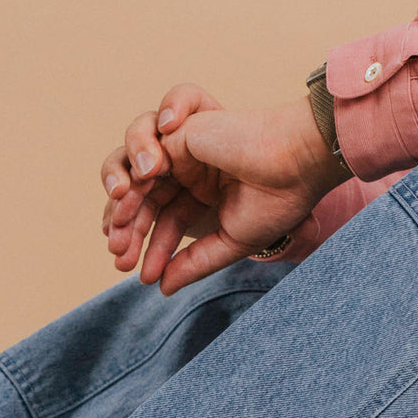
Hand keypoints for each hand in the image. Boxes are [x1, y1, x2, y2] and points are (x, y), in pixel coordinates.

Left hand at [101, 84, 350, 294]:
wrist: (298, 167)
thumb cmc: (277, 201)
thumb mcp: (230, 242)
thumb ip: (194, 263)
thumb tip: (162, 289)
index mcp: (202, 194)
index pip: (164, 221)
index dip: (149, 249)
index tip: (141, 276)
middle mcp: (190, 171)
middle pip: (142, 199)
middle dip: (126, 227)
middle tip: (119, 254)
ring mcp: (185, 150)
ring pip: (134, 168)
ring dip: (123, 195)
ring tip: (121, 217)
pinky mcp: (184, 128)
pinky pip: (147, 134)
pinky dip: (138, 154)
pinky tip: (144, 176)